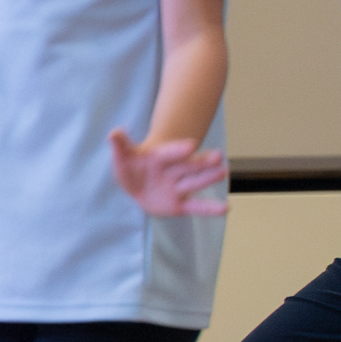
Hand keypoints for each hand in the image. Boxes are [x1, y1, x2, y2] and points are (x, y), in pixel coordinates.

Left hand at [108, 129, 228, 216]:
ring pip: (195, 183)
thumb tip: (114, 132)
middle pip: (189, 166)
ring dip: (208, 178)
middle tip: (217, 156)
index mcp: (160, 158)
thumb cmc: (132, 167)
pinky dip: (210, 209)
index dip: (178, 150)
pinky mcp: (181, 204)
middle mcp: (174, 171)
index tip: (191, 146)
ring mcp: (179, 188)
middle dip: (202, 162)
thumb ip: (120, 146)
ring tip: (223, 172)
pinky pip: (196, 207)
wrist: (137, 185)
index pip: (170, 153)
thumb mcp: (122, 158)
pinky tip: (226, 209)